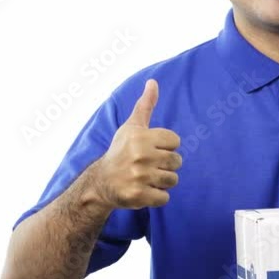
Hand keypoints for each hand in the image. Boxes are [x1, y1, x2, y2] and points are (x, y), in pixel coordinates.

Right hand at [89, 79, 182, 209]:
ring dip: (163, 181)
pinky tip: (144, 190)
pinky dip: (157, 197)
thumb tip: (153, 81)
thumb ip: (145, 105)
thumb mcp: (131, 127)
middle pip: (177, 161)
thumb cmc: (121, 151)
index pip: (175, 141)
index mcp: (141, 137)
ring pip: (173, 180)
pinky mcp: (138, 196)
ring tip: (146, 178)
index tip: (150, 149)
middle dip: (166, 165)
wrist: (100, 182)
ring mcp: (139, 177)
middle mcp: (140, 156)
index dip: (165, 146)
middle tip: (148, 166)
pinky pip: (164, 198)